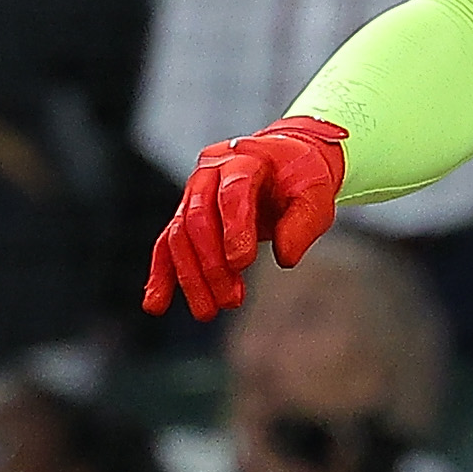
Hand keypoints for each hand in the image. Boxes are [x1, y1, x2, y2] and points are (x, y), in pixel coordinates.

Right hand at [144, 112, 346, 317]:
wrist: (285, 162)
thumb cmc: (300, 179)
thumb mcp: (316, 194)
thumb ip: (303, 224)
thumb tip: (284, 258)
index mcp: (245, 158)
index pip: (232, 192)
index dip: (234, 228)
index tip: (241, 264)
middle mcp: (211, 172)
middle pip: (198, 218)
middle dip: (211, 264)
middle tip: (231, 301)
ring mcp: (193, 193)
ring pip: (180, 236)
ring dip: (191, 278)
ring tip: (208, 312)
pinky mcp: (186, 215)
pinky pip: (167, 245)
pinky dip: (161, 275)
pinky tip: (156, 304)